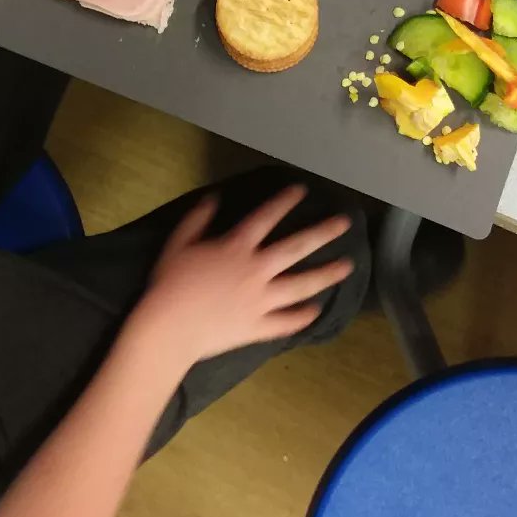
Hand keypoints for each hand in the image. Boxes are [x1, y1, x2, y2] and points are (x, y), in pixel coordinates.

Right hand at [134, 185, 354, 368]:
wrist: (169, 327)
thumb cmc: (170, 282)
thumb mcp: (179, 242)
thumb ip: (197, 219)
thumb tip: (213, 198)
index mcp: (236, 247)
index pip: (266, 217)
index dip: (284, 201)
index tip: (302, 189)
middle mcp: (256, 270)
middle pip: (296, 248)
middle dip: (323, 232)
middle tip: (345, 223)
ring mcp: (261, 300)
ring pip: (301, 285)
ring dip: (326, 274)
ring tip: (347, 266)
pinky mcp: (258, 326)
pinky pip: (286, 322)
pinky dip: (303, 317)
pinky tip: (317, 310)